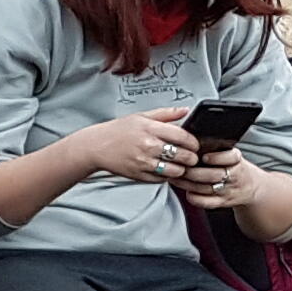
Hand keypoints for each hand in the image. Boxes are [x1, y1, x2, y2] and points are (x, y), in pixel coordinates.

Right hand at [79, 105, 200, 188]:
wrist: (96, 146)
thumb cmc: (118, 131)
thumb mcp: (141, 116)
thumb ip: (165, 114)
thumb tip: (185, 110)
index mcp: (151, 129)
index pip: (183, 137)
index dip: (193, 142)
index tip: (195, 144)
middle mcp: (148, 146)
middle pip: (182, 156)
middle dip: (191, 158)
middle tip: (191, 157)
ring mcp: (144, 163)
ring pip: (175, 171)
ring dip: (181, 169)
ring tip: (180, 165)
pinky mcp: (139, 175)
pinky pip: (162, 179)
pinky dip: (167, 176)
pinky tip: (165, 170)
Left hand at [172, 144, 260, 210]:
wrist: (250, 186)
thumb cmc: (233, 166)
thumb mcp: (230, 153)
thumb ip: (215, 147)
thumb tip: (190, 140)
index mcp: (236, 160)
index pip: (231, 157)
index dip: (217, 158)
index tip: (204, 157)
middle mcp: (234, 175)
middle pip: (215, 175)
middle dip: (194, 172)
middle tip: (180, 168)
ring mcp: (229, 190)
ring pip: (207, 189)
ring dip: (189, 184)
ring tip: (176, 178)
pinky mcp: (223, 202)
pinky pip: (208, 202)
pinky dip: (195, 198)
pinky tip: (187, 192)